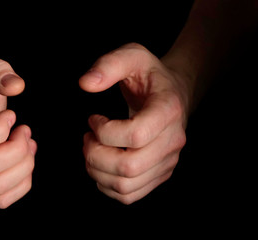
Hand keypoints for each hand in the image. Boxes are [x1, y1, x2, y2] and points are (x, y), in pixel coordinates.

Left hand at [79, 43, 187, 204]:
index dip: (104, 131)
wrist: (172, 93)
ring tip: (91, 149)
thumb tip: (85, 84)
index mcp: (168, 110)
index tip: (93, 119)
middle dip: (95, 155)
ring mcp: (167, 161)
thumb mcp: (132, 55)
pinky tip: (100, 164)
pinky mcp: (159, 174)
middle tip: (86, 138)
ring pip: (126, 185)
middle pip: (129, 166)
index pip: (135, 135)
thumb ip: (108, 65)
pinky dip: (105, 185)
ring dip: (96, 171)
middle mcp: (173, 140)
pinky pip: (129, 195)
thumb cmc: (149, 75)